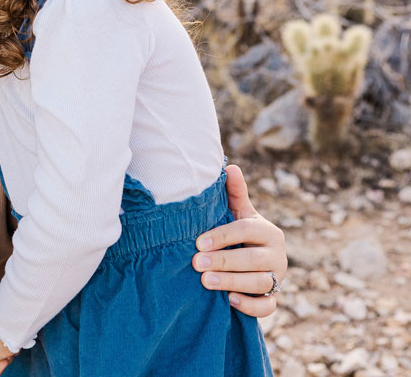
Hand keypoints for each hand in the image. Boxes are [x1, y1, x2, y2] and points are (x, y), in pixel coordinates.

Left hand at [192, 165, 287, 316]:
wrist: (254, 262)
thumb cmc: (240, 234)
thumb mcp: (239, 214)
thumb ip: (234, 194)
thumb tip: (229, 166)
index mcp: (268, 231)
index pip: (246, 231)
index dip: (222, 236)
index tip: (198, 242)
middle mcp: (278, 255)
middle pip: (253, 259)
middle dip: (224, 261)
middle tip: (196, 263)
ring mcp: (278, 278)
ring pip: (260, 283)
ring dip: (232, 282)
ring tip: (205, 282)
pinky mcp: (274, 298)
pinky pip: (268, 306)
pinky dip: (251, 306)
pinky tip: (230, 301)